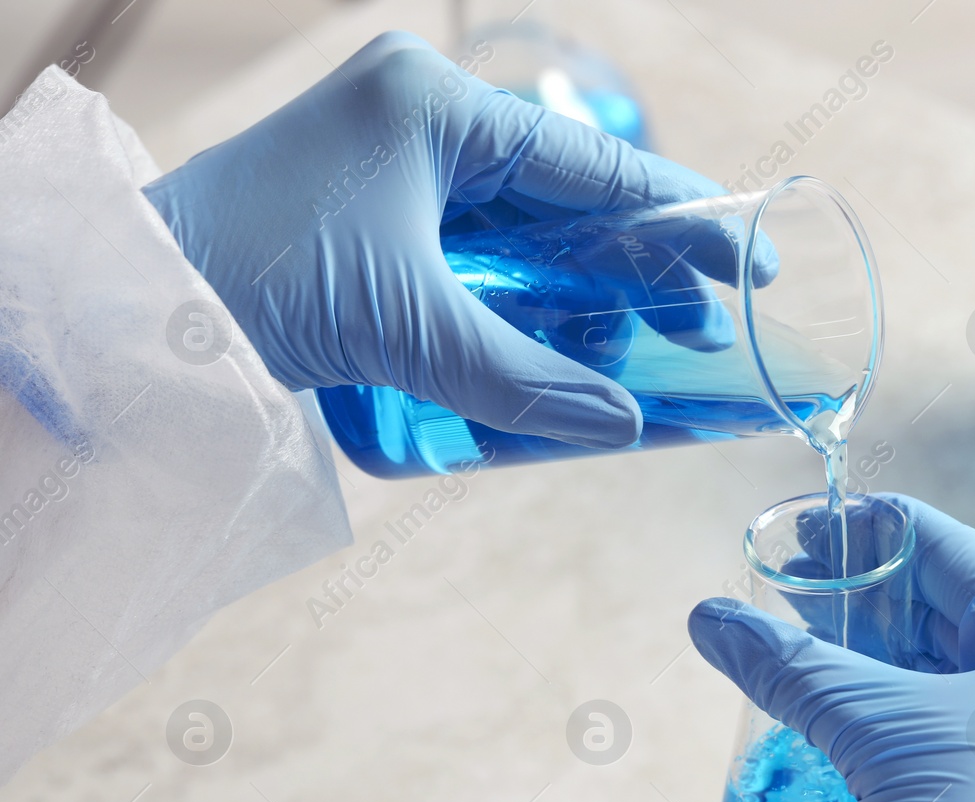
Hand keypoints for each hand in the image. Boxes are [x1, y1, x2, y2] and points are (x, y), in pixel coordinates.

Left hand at [142, 32, 725, 444]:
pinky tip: (566, 339)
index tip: (748, 258)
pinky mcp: (367, 210)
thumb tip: (623, 425)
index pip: (592, 167)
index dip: (680, 218)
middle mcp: (419, 118)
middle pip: (566, 196)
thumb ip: (521, 381)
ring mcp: (390, 161)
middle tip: (701, 328)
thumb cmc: (254, 283)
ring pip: (524, 227)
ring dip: (583, 287)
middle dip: (636, 266)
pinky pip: (476, 250)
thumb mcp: (406, 331)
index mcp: (436, 107)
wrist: (130, 310)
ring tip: (647, 347)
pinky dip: (525, 296)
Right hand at [688, 495, 974, 801]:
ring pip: (972, 684)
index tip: (810, 529)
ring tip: (815, 651)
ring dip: (892, 667)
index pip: (960, 559)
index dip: (874, 535)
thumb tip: (710, 619)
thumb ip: (791, 667)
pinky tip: (859, 722)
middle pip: (965, 621)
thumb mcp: (875, 733)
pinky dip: (919, 721)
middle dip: (874, 607)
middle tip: (797, 591)